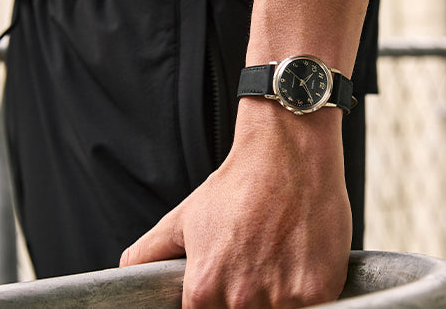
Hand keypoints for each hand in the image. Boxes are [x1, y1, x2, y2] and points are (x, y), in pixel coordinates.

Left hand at [120, 99, 351, 307]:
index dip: (216, 303)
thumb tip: (127, 271)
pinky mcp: (317, 291)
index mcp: (203, 289)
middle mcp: (239, 300)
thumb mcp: (185, 216)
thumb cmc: (241, 182)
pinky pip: (314, 307)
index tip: (230, 284)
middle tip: (258, 265)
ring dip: (280, 296)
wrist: (289, 153)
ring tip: (281, 259)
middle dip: (248, 299)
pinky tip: (304, 259)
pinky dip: (310, 290)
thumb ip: (150, 251)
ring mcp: (281, 298)